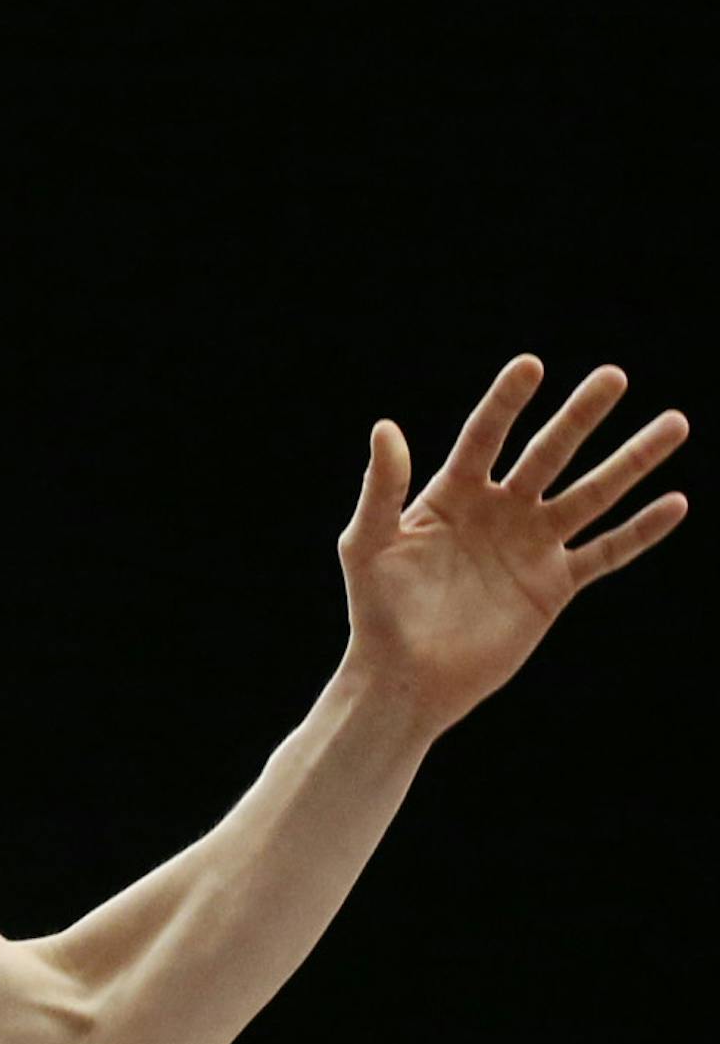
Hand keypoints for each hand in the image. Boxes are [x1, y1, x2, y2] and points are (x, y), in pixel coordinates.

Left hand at [337, 357, 689, 737]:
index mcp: (453, 492)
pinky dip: (642, 531)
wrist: (405, 678)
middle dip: (580, 416)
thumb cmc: (377, 610)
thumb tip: (386, 427)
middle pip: (549, 452)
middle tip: (614, 376)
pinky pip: (607, 552)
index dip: (507, 402)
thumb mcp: (368, 544)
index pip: (485, 436)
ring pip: (591, 493)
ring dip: (632, 461)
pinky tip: (675, 502)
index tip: (531, 365)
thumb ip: (381, 488)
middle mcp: (500, 509)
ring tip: (674, 424)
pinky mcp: (555, 584)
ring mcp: (532, 545)